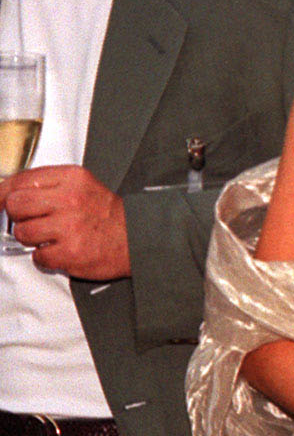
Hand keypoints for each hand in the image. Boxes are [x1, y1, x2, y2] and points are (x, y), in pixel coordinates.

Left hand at [0, 165, 129, 278]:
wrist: (138, 238)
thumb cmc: (108, 215)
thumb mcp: (82, 186)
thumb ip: (48, 185)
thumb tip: (8, 193)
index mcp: (71, 179)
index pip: (19, 180)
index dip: (2, 193)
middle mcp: (70, 200)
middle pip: (15, 205)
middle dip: (20, 216)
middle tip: (35, 220)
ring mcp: (69, 227)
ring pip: (22, 233)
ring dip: (33, 239)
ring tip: (52, 237)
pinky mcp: (70, 253)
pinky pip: (37, 256)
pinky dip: (46, 257)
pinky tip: (62, 249)